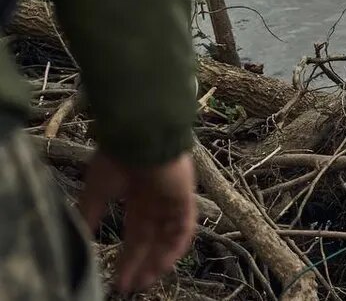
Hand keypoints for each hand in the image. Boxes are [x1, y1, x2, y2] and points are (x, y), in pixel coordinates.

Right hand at [78, 151, 195, 293]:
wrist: (138, 136)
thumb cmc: (117, 158)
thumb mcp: (97, 190)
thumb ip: (91, 213)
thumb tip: (83, 236)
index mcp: (137, 199)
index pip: (135, 236)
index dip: (127, 258)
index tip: (116, 281)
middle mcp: (156, 203)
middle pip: (151, 241)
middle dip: (141, 265)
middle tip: (131, 287)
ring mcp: (172, 201)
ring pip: (169, 238)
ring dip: (159, 261)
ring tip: (145, 281)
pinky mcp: (185, 198)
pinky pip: (185, 227)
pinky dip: (176, 246)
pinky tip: (164, 263)